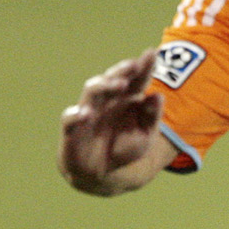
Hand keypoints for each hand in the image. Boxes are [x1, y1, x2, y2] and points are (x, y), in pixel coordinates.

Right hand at [60, 49, 165, 194]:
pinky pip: (70, 120)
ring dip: (104, 86)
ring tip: (119, 84)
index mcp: (126, 101)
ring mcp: (88, 113)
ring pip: (92, 92)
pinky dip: (76, 116)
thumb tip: (158, 95)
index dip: (143, 67)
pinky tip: (86, 115)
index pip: (135, 80)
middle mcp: (106, 102)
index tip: (152, 53)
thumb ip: (152, 117)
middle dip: (122, 71)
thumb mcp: (145, 136)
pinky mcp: (72, 130)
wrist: (101, 174)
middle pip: (112, 80)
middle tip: (134, 64)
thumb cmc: (123, 149)